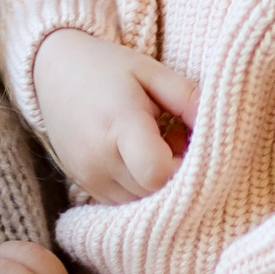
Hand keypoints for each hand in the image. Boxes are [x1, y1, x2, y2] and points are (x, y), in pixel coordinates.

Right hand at [34, 29, 197, 204]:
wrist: (52, 72)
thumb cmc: (107, 68)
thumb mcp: (151, 71)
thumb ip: (188, 98)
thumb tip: (222, 130)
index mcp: (119, 123)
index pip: (157, 172)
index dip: (182, 167)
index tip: (187, 144)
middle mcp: (99, 158)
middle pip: (155, 193)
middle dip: (177, 177)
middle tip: (178, 142)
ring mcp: (89, 178)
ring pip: (141, 205)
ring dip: (159, 186)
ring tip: (158, 149)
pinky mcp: (85, 188)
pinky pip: (125, 205)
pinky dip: (141, 189)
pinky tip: (140, 160)